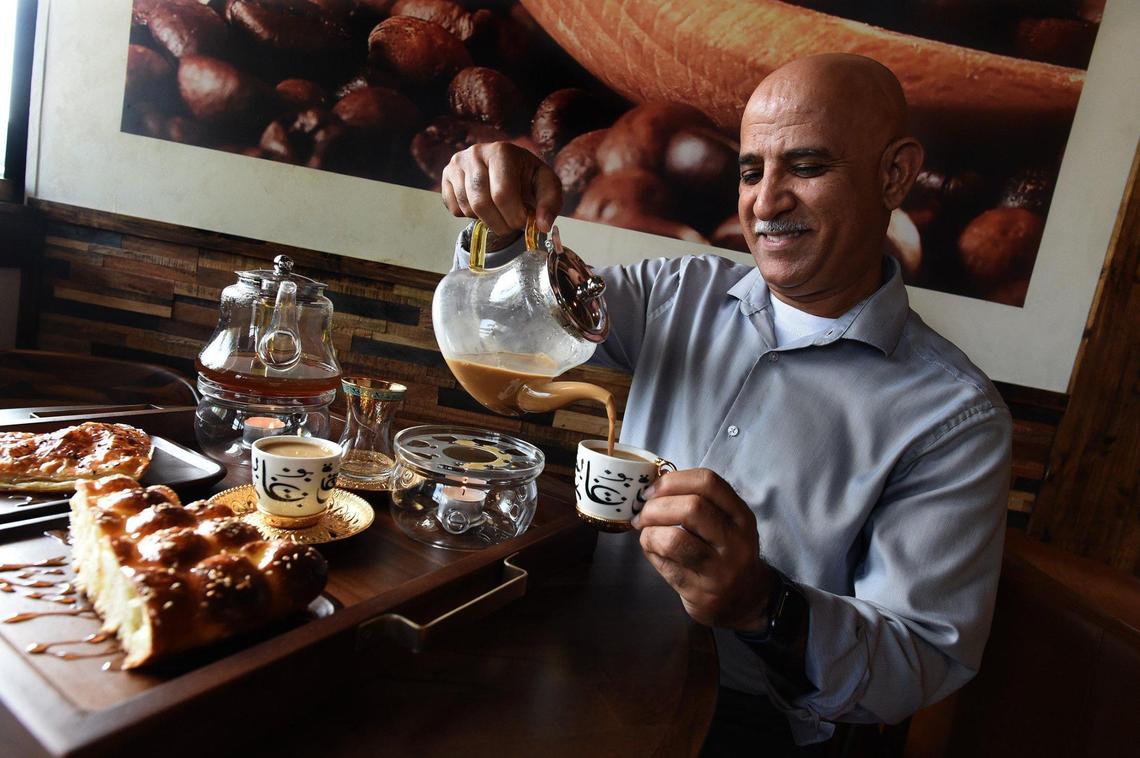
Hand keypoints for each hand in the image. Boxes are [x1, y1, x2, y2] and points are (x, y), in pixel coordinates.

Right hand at [441, 142, 562, 234]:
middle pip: (481, 203)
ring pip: (467, 208)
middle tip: (511, 225)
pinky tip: (483, 206)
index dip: (513, 216)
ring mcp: (457, 164)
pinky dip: (469, 216)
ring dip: (486, 220)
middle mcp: (476, 153)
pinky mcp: (446, 176)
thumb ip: (550, 203)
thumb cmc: (527, 177)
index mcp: (502, 151)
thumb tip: (542, 226)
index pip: (502, 193)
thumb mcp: (546, 185)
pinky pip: (454, 209)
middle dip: (499, 224)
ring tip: (498, 213)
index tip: (523, 222)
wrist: (508, 167)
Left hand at [633, 468, 774, 630]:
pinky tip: (653, 551)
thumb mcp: (725, 523)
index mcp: (741, 515)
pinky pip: (666, 565)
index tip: (652, 490)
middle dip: (656, 507)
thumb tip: (651, 488)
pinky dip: (651, 553)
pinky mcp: (701, 592)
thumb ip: (697, 502)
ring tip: (646, 533)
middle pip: (691, 507)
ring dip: (650, 532)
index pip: (707, 482)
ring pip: (674, 539)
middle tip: (643, 514)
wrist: (744, 600)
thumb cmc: (724, 552)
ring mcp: (720, 569)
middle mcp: (735, 540)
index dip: (672, 481)